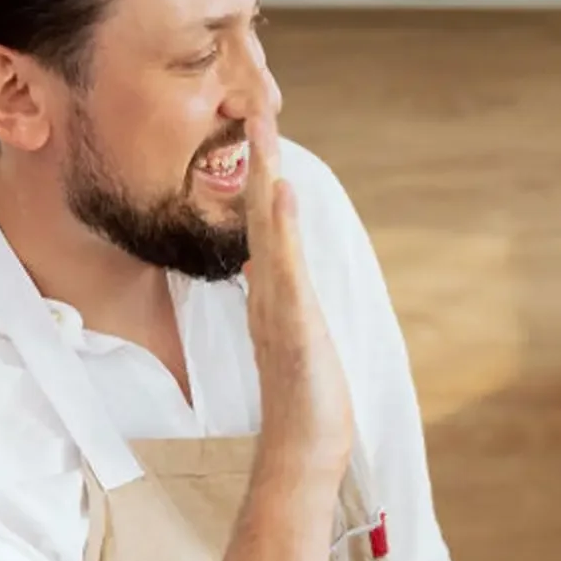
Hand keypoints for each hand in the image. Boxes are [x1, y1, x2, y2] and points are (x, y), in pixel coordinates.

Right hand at [243, 107, 353, 486]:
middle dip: (261, 164)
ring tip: (263, 134)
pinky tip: (282, 193)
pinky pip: (282, 266)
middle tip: (255, 110)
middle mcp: (271, 293)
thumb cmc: (304, 403)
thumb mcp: (297, 343)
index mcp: (274, 294)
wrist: (303, 450)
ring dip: (266, 182)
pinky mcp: (291, 324)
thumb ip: (282, 305)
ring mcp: (279, 306)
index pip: (267, 227)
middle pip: (263, 217)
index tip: (260, 134)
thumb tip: (268, 267)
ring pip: (269, 233)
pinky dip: (281, 229)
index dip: (264, 182)